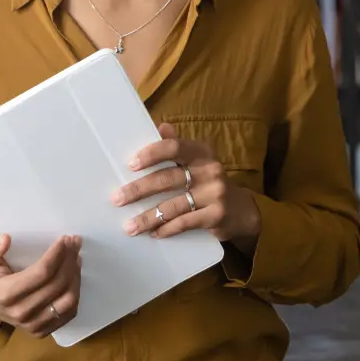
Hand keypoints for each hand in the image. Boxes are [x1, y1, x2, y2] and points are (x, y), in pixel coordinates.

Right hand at [0, 233, 81, 337]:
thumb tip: (6, 240)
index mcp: (6, 293)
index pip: (41, 273)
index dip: (57, 254)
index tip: (65, 238)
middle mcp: (21, 313)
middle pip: (57, 284)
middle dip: (69, 260)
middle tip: (74, 242)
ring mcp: (32, 325)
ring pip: (67, 300)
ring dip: (75, 276)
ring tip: (75, 257)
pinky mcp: (42, 331)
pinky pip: (68, 313)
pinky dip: (75, 292)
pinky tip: (73, 275)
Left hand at [111, 123, 260, 241]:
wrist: (242, 210)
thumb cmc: (209, 182)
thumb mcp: (198, 161)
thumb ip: (178, 146)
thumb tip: (161, 126)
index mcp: (201, 152)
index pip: (174, 147)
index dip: (151, 154)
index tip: (130, 165)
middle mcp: (210, 169)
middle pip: (167, 178)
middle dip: (139, 190)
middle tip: (117, 198)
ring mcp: (214, 193)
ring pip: (173, 206)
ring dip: (148, 217)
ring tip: (129, 226)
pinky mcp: (217, 216)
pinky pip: (185, 223)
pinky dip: (166, 229)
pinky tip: (153, 234)